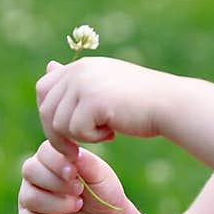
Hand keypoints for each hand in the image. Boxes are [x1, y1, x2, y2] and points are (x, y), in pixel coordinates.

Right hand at [18, 141, 126, 213]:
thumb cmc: (102, 192)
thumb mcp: (101, 176)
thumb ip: (87, 163)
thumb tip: (72, 154)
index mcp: (51, 156)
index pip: (44, 152)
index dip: (58, 163)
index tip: (75, 174)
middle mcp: (35, 174)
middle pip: (30, 171)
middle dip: (58, 184)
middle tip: (79, 191)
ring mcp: (28, 196)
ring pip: (30, 198)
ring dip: (59, 205)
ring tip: (77, 205)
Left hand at [35, 57, 165, 156]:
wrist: (169, 104)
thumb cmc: (140, 101)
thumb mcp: (104, 87)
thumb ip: (76, 82)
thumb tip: (49, 65)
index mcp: (80, 66)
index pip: (44, 89)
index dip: (51, 113)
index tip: (68, 131)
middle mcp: (78, 71)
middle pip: (46, 110)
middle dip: (58, 134)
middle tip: (79, 147)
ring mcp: (84, 84)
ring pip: (58, 124)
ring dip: (79, 137)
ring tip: (105, 133)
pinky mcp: (93, 101)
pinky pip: (75, 131)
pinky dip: (92, 139)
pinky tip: (113, 133)